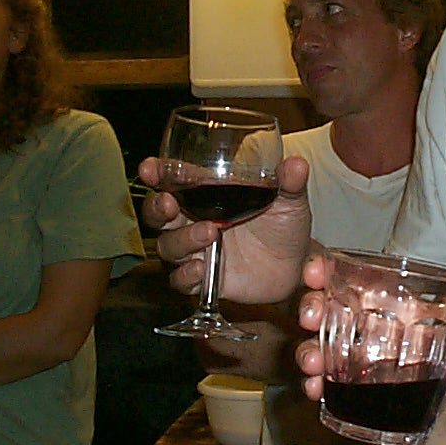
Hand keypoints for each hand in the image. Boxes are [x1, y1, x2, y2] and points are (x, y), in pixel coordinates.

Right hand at [138, 154, 311, 302]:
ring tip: (210, 233)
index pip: (172, 180)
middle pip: (157, 213)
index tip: (149, 169)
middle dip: (157, 207)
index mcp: (206, 194)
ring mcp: (196, 251)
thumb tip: (296, 164)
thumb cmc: (284, 224)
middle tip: (168, 203)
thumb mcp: (289, 201)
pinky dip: (187, 275)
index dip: (157, 173)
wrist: (296, 264)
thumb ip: (289, 182)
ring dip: (182, 239)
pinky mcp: (204, 279)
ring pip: (168, 246)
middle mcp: (193, 220)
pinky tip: (201, 267)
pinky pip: (182, 280)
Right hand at [294, 254, 445, 400]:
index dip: (323, 268)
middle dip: (310, 307)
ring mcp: (345, 354)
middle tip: (311, 319)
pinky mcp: (341, 385)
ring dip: (308, 351)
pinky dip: (315, 384)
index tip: (314, 272)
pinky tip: (315, 391)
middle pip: (322, 305)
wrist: (443, 408)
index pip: (345, 274)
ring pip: (316, 343)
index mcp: (382, 300)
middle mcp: (357, 322)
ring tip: (313, 365)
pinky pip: (320, 380)